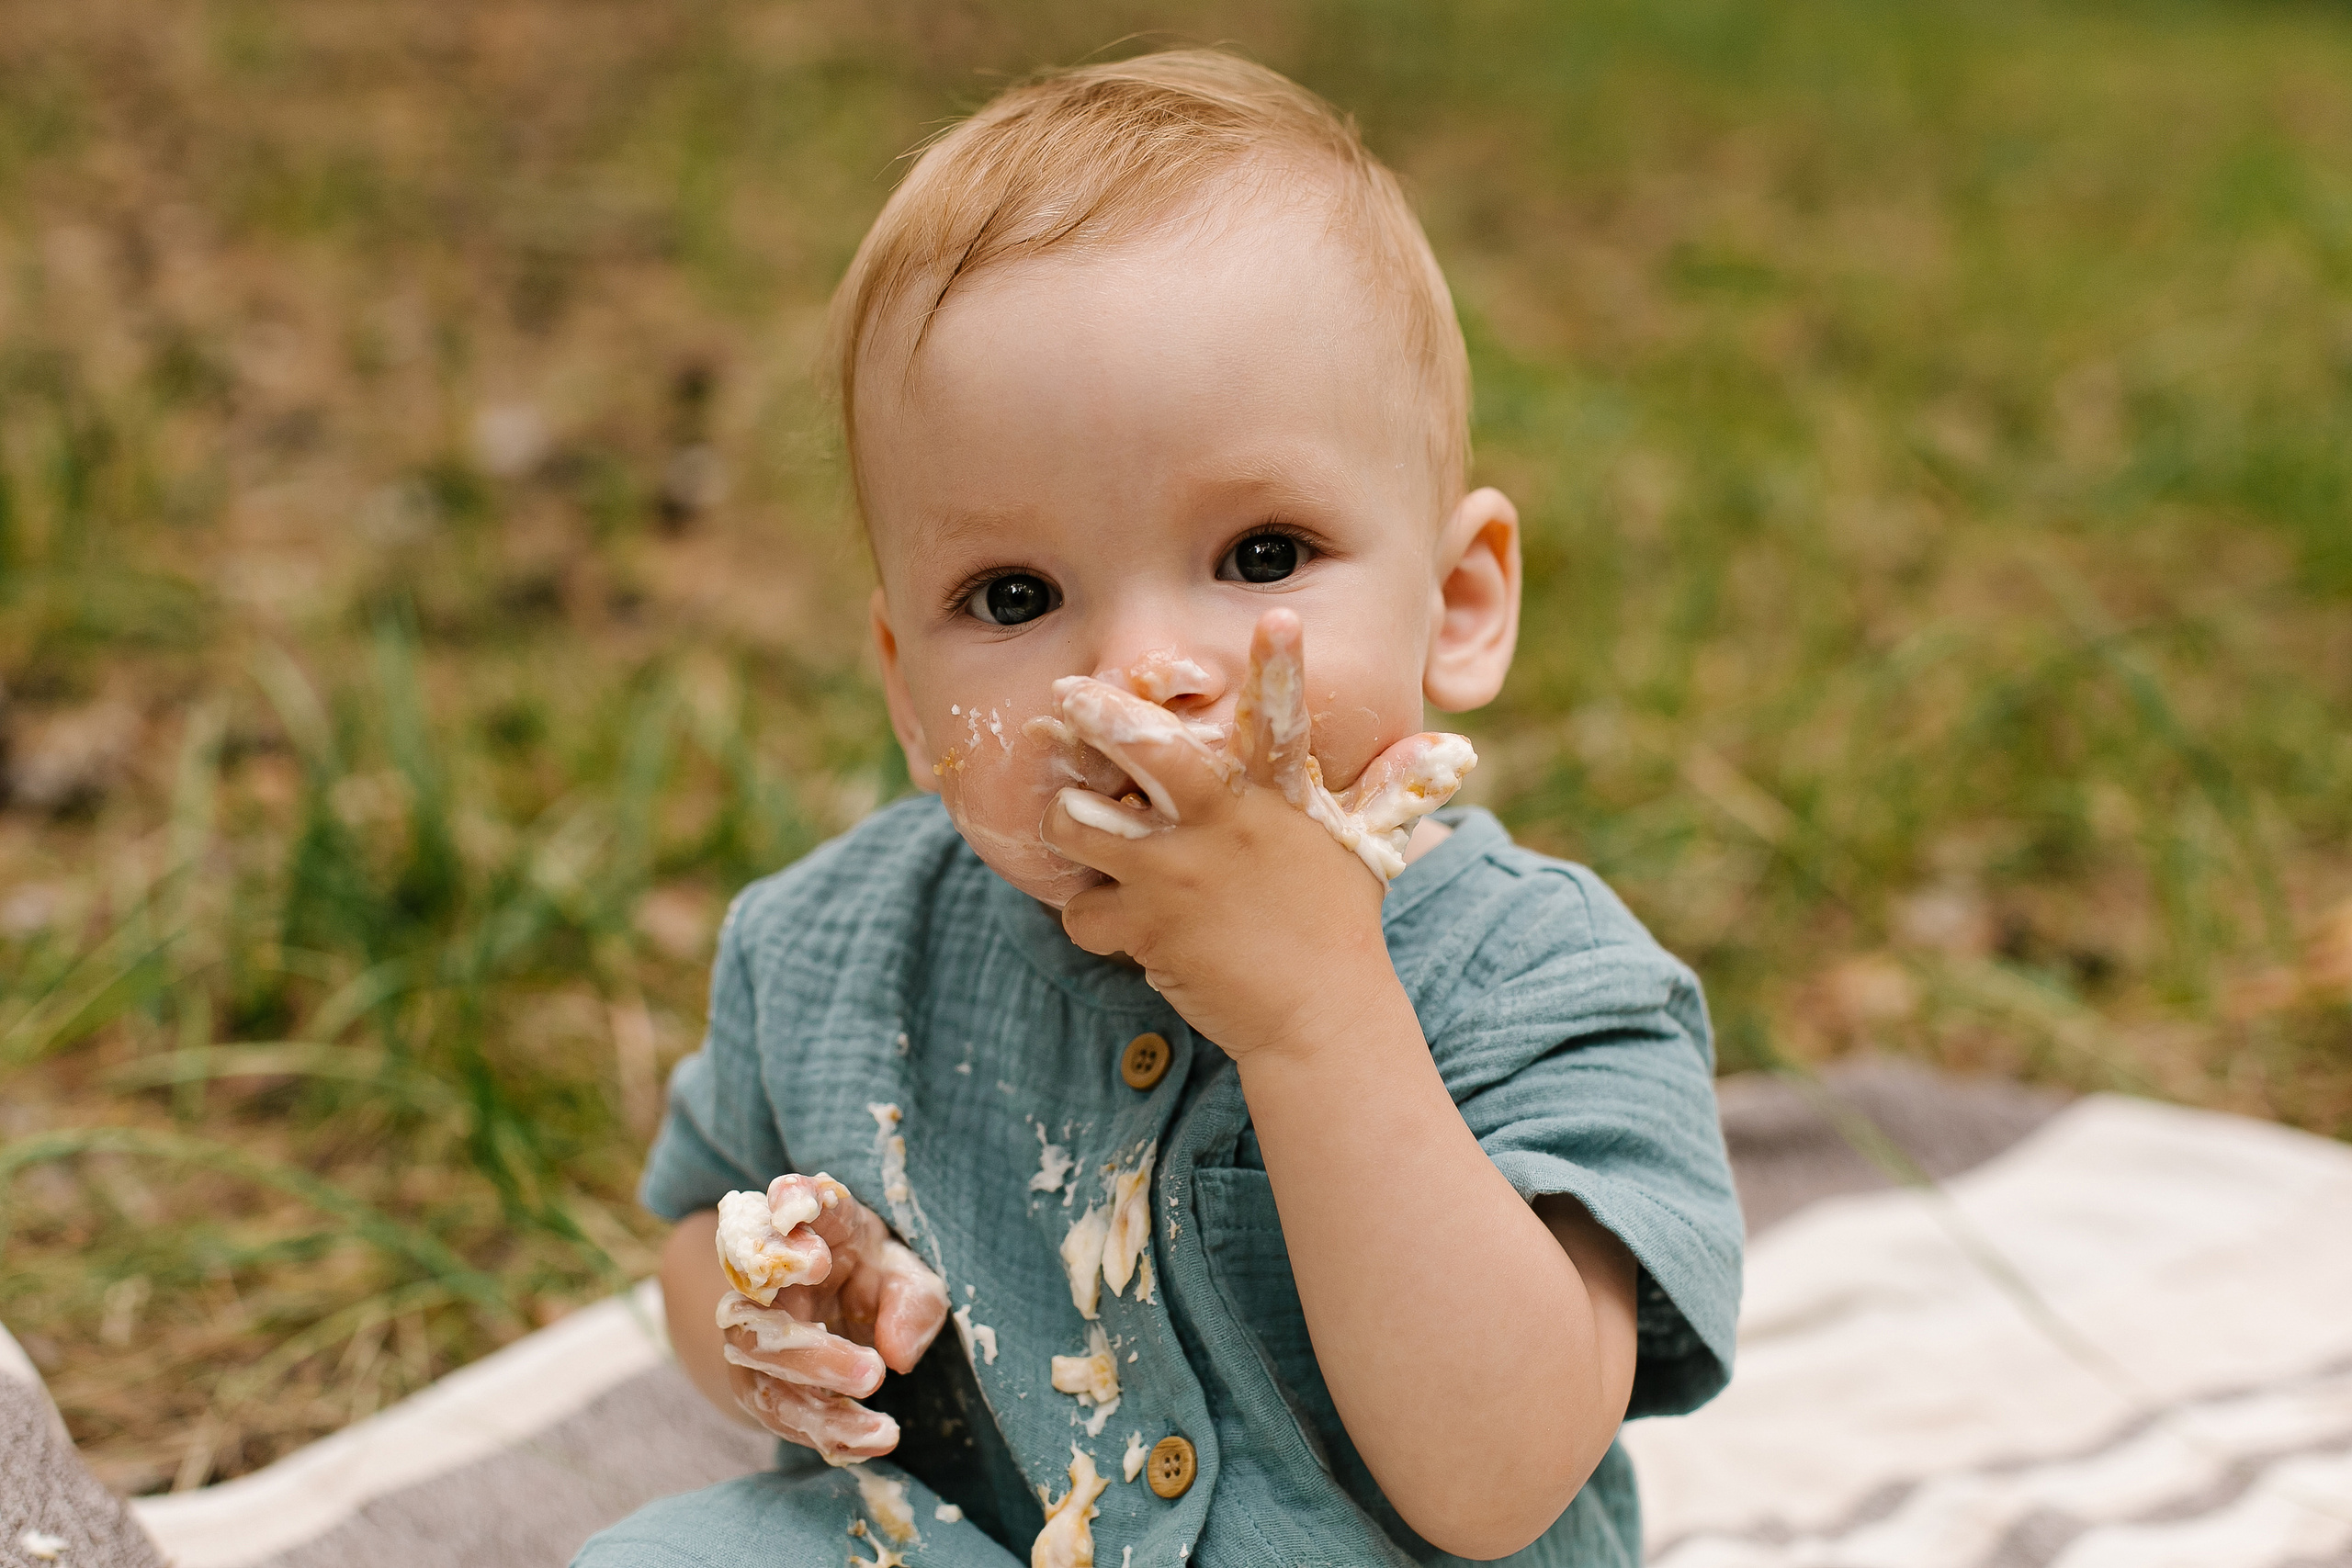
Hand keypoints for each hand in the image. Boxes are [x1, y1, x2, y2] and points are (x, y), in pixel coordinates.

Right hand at [716, 1174, 948, 1463]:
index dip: (790, 1210)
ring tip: (883, 1420)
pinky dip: (824, 1429)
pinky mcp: (755, 1378)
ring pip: (756, 1354)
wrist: (841, 1316)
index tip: (813, 1243)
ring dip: (815, 1389)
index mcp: (814, 1226)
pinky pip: (776, 1408)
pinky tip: (873, 1441)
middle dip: (805, 1339)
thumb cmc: (878, 1282)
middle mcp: (771, 1272)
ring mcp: (754, 1326)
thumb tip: (899, 1355)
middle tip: (874, 1373)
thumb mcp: (911, 1281)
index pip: (791, 1204)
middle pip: (754, 1291)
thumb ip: (912, 1303)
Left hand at [1040, 609, 1470, 1058]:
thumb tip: (1455, 749)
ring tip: (1072, 824)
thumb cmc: (1339, 924)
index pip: (1281, 721)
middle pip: (1148, 752)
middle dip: (1100, 718)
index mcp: (1277, 797)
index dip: (1280, 668)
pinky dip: (1089, 918)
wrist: (1318, 1019)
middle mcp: (1222, 824)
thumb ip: (1388, 790)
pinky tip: (1116, 924)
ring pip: (1081, 824)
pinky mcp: (1148, 927)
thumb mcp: (1366, 848)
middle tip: (1066, 697)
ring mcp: (1179, 875)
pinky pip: (1081, 909)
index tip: (1279, 617)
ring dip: (1066, 823)